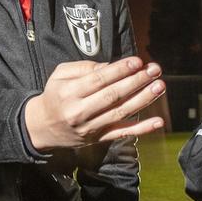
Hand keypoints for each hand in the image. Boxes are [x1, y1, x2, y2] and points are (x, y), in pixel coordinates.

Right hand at [25, 57, 164, 151]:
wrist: (42, 128)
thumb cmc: (55, 96)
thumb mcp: (60, 75)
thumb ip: (84, 68)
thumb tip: (111, 66)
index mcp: (69, 93)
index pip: (98, 80)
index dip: (120, 70)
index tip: (138, 61)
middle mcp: (80, 112)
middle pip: (112, 96)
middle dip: (136, 82)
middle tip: (154, 70)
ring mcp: (91, 128)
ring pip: (121, 113)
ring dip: (143, 99)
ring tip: (160, 86)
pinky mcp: (99, 139)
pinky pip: (123, 134)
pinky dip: (142, 129)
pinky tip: (158, 121)